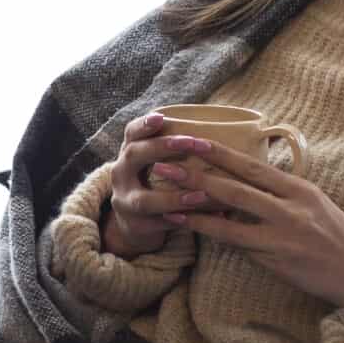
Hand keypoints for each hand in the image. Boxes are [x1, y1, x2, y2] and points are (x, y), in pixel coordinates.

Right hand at [101, 113, 210, 257]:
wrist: (135, 223)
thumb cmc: (156, 184)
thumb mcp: (156, 164)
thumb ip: (175, 149)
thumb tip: (223, 131)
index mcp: (129, 154)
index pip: (131, 133)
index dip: (144, 124)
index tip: (161, 117)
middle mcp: (121, 174)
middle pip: (134, 156)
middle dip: (162, 148)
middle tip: (192, 142)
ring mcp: (125, 202)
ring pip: (144, 199)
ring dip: (174, 197)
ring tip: (202, 194)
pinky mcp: (136, 225)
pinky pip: (159, 224)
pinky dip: (181, 221)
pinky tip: (200, 219)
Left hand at [166, 140, 343, 342]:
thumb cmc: (337, 238)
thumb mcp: (314, 205)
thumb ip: (282, 194)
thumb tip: (248, 181)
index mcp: (299, 188)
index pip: (253, 164)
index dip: (221, 151)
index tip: (194, 138)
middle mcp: (290, 206)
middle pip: (237, 183)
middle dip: (198, 171)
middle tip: (165, 159)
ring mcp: (283, 232)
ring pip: (232, 212)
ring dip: (195, 201)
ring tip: (166, 192)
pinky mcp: (276, 258)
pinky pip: (235, 241)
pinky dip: (210, 230)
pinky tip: (187, 222)